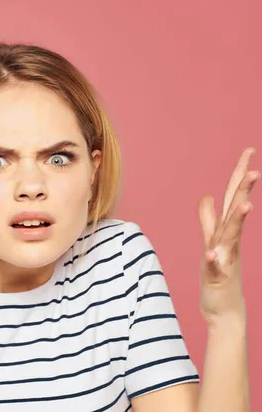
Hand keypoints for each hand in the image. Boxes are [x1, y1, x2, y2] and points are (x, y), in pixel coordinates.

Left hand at [198, 147, 259, 327]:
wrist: (224, 310)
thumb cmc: (219, 274)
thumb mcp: (211, 242)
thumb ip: (208, 219)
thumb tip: (206, 196)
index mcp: (227, 230)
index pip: (232, 197)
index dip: (239, 175)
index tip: (249, 151)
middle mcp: (229, 242)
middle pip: (235, 212)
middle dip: (243, 191)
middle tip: (255, 171)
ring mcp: (225, 259)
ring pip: (231, 237)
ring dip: (237, 221)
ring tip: (245, 205)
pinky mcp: (216, 278)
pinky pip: (214, 268)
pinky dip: (212, 260)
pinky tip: (210, 254)